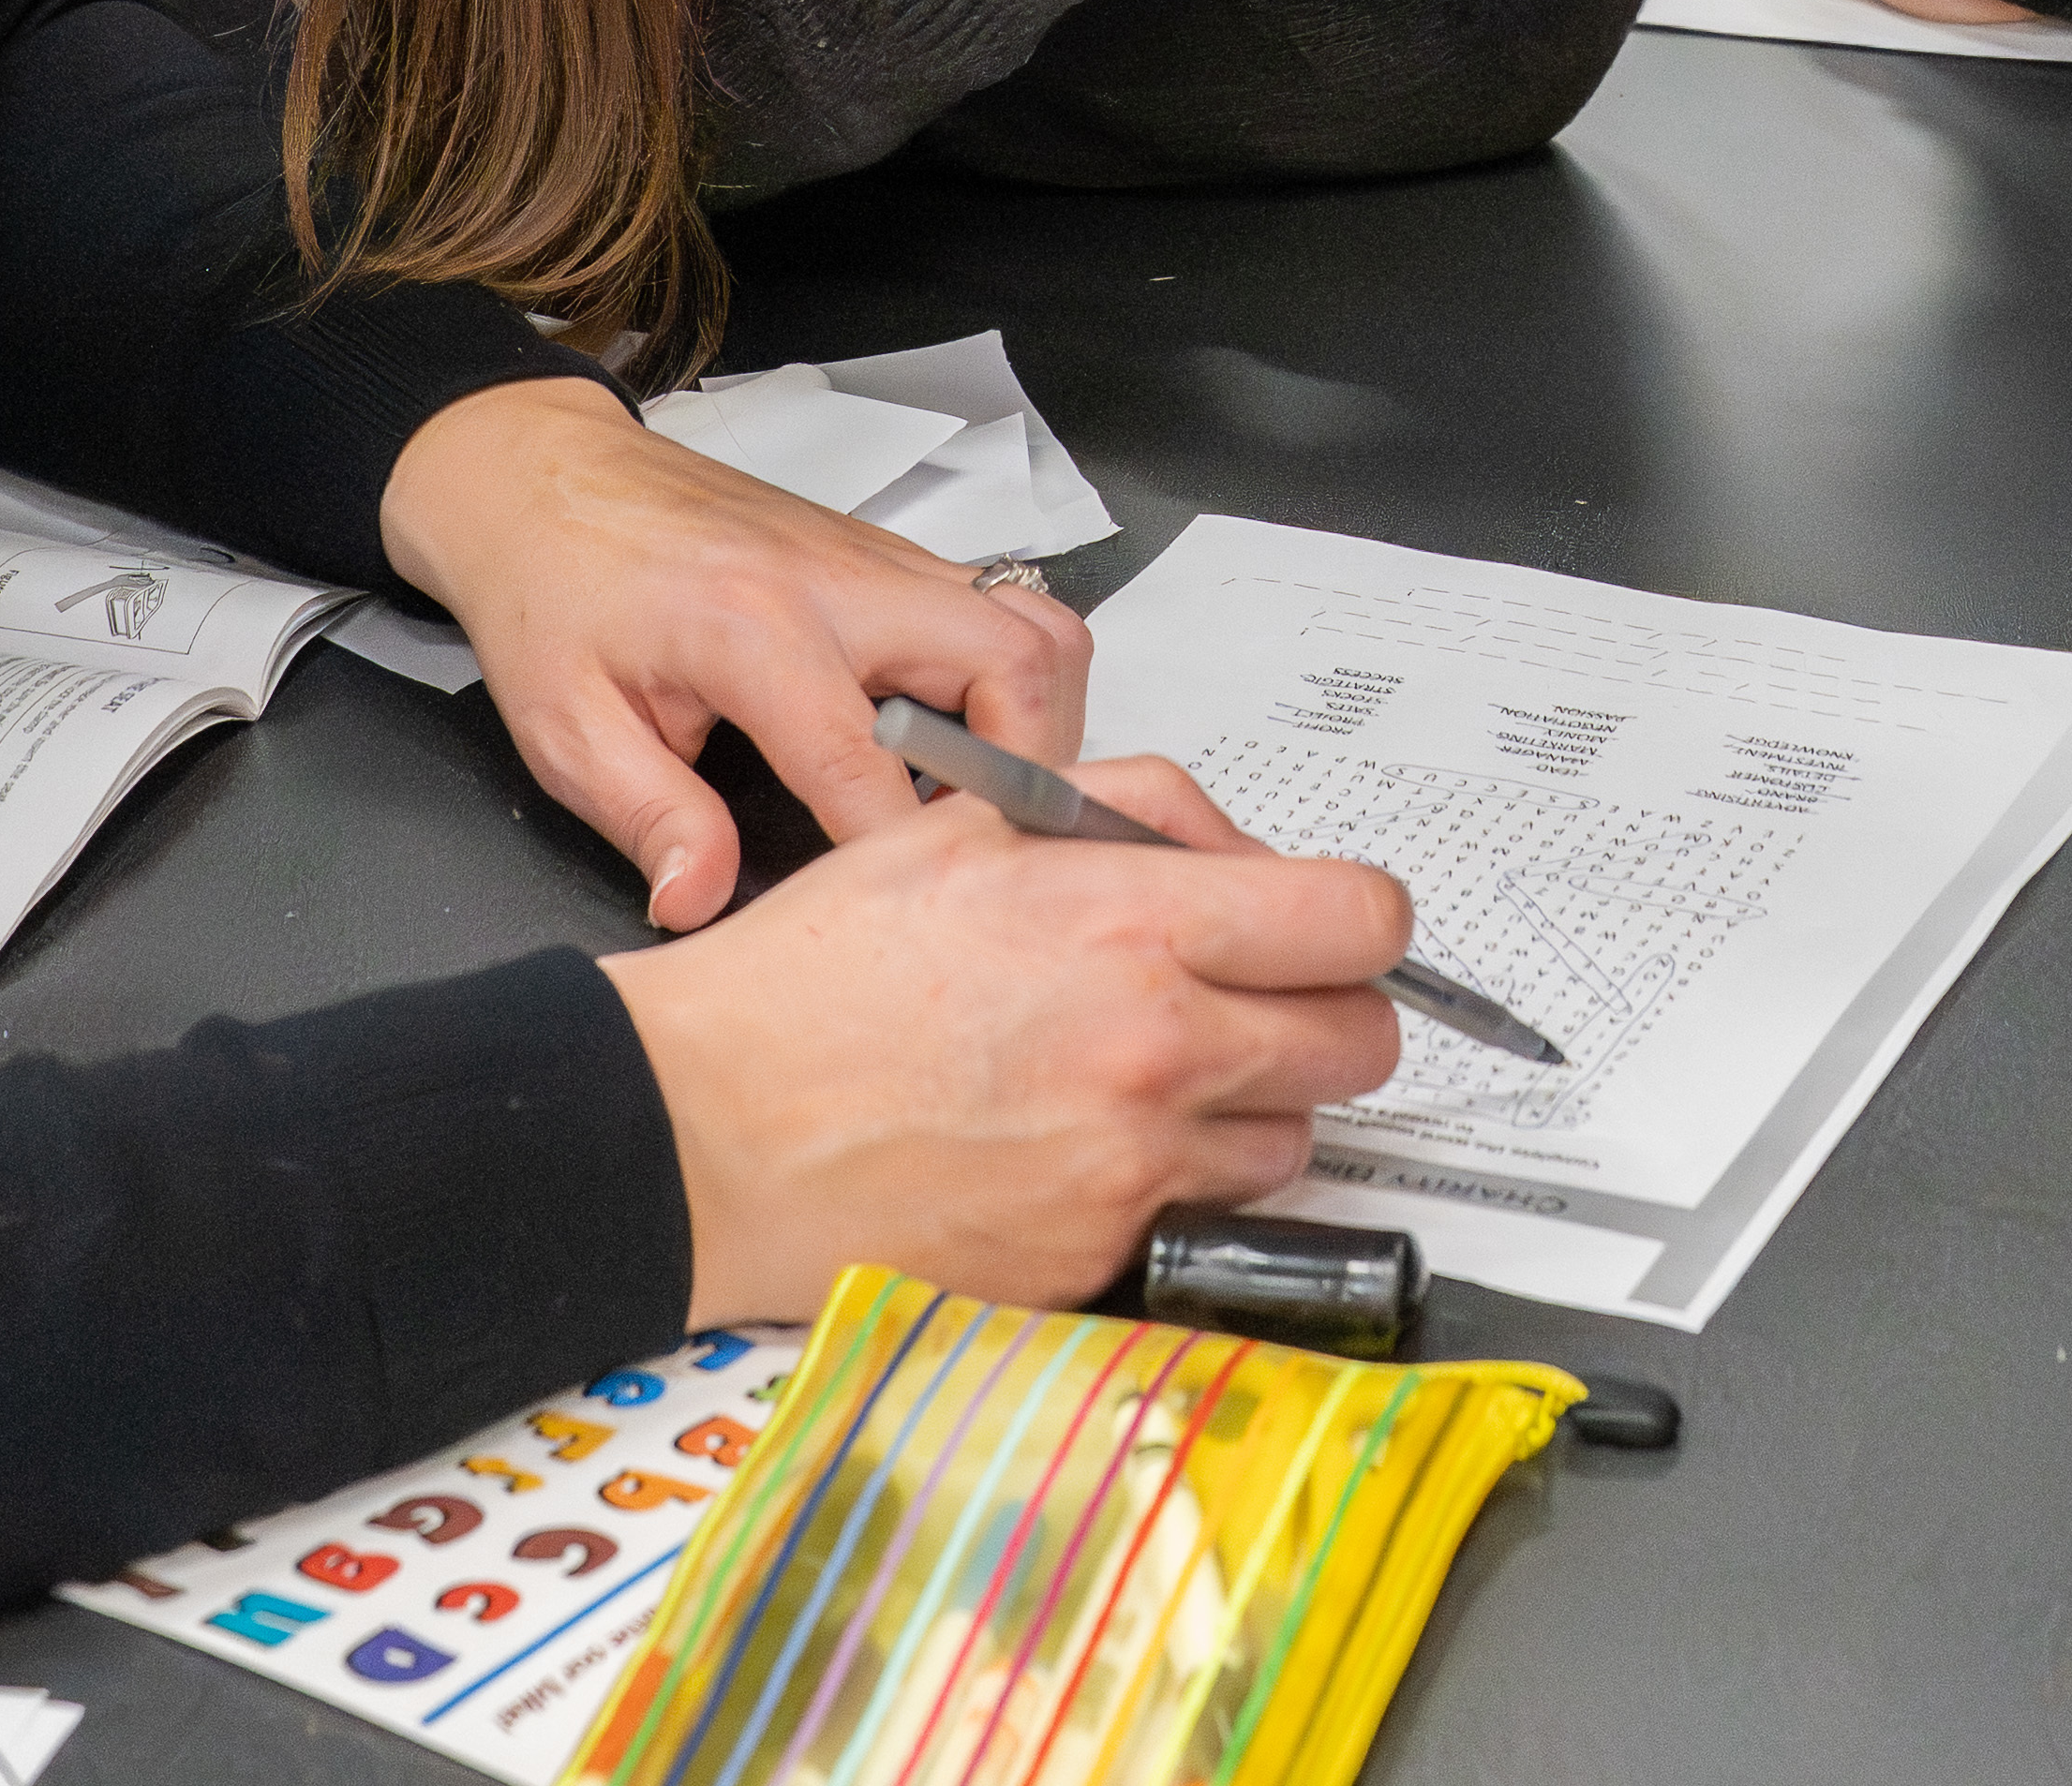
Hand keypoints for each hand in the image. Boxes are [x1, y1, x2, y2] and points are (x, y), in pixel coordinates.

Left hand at [374, 377, 1094, 926]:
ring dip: (1037, 721)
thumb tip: (699, 902)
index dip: (902, 856)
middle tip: (986, 845)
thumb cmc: (552, 589)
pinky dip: (1013, 683)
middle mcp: (839, 580)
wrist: (544, 476)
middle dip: (1028, 773)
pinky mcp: (888, 554)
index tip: (917, 918)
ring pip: (1036, 626)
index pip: (870, 762)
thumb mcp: (568, 728)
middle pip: (1017, 664)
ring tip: (980, 796)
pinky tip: (952, 742)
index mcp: (753, 627)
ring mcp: (877, 557)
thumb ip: (651, 820)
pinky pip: (1003, 609)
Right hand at [606, 760, 1411, 1326]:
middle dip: (1324, 1014)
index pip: (1361, 921)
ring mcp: (1131, 1168)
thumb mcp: (968, 828)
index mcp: (1132, 925)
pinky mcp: (1097, 1259)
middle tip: (1255, 1001)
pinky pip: (1194, 1216)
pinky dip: (1164, 1184)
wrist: (710, 1129)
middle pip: (1361, 1043)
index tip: (1329, 928)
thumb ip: (1130, 812)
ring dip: (1250, 1109)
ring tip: (1146, 1076)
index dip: (1359, 921)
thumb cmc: (812, 983)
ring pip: (1291, 1142)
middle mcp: (1153, 1051)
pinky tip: (1076, 1143)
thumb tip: (1231, 851)